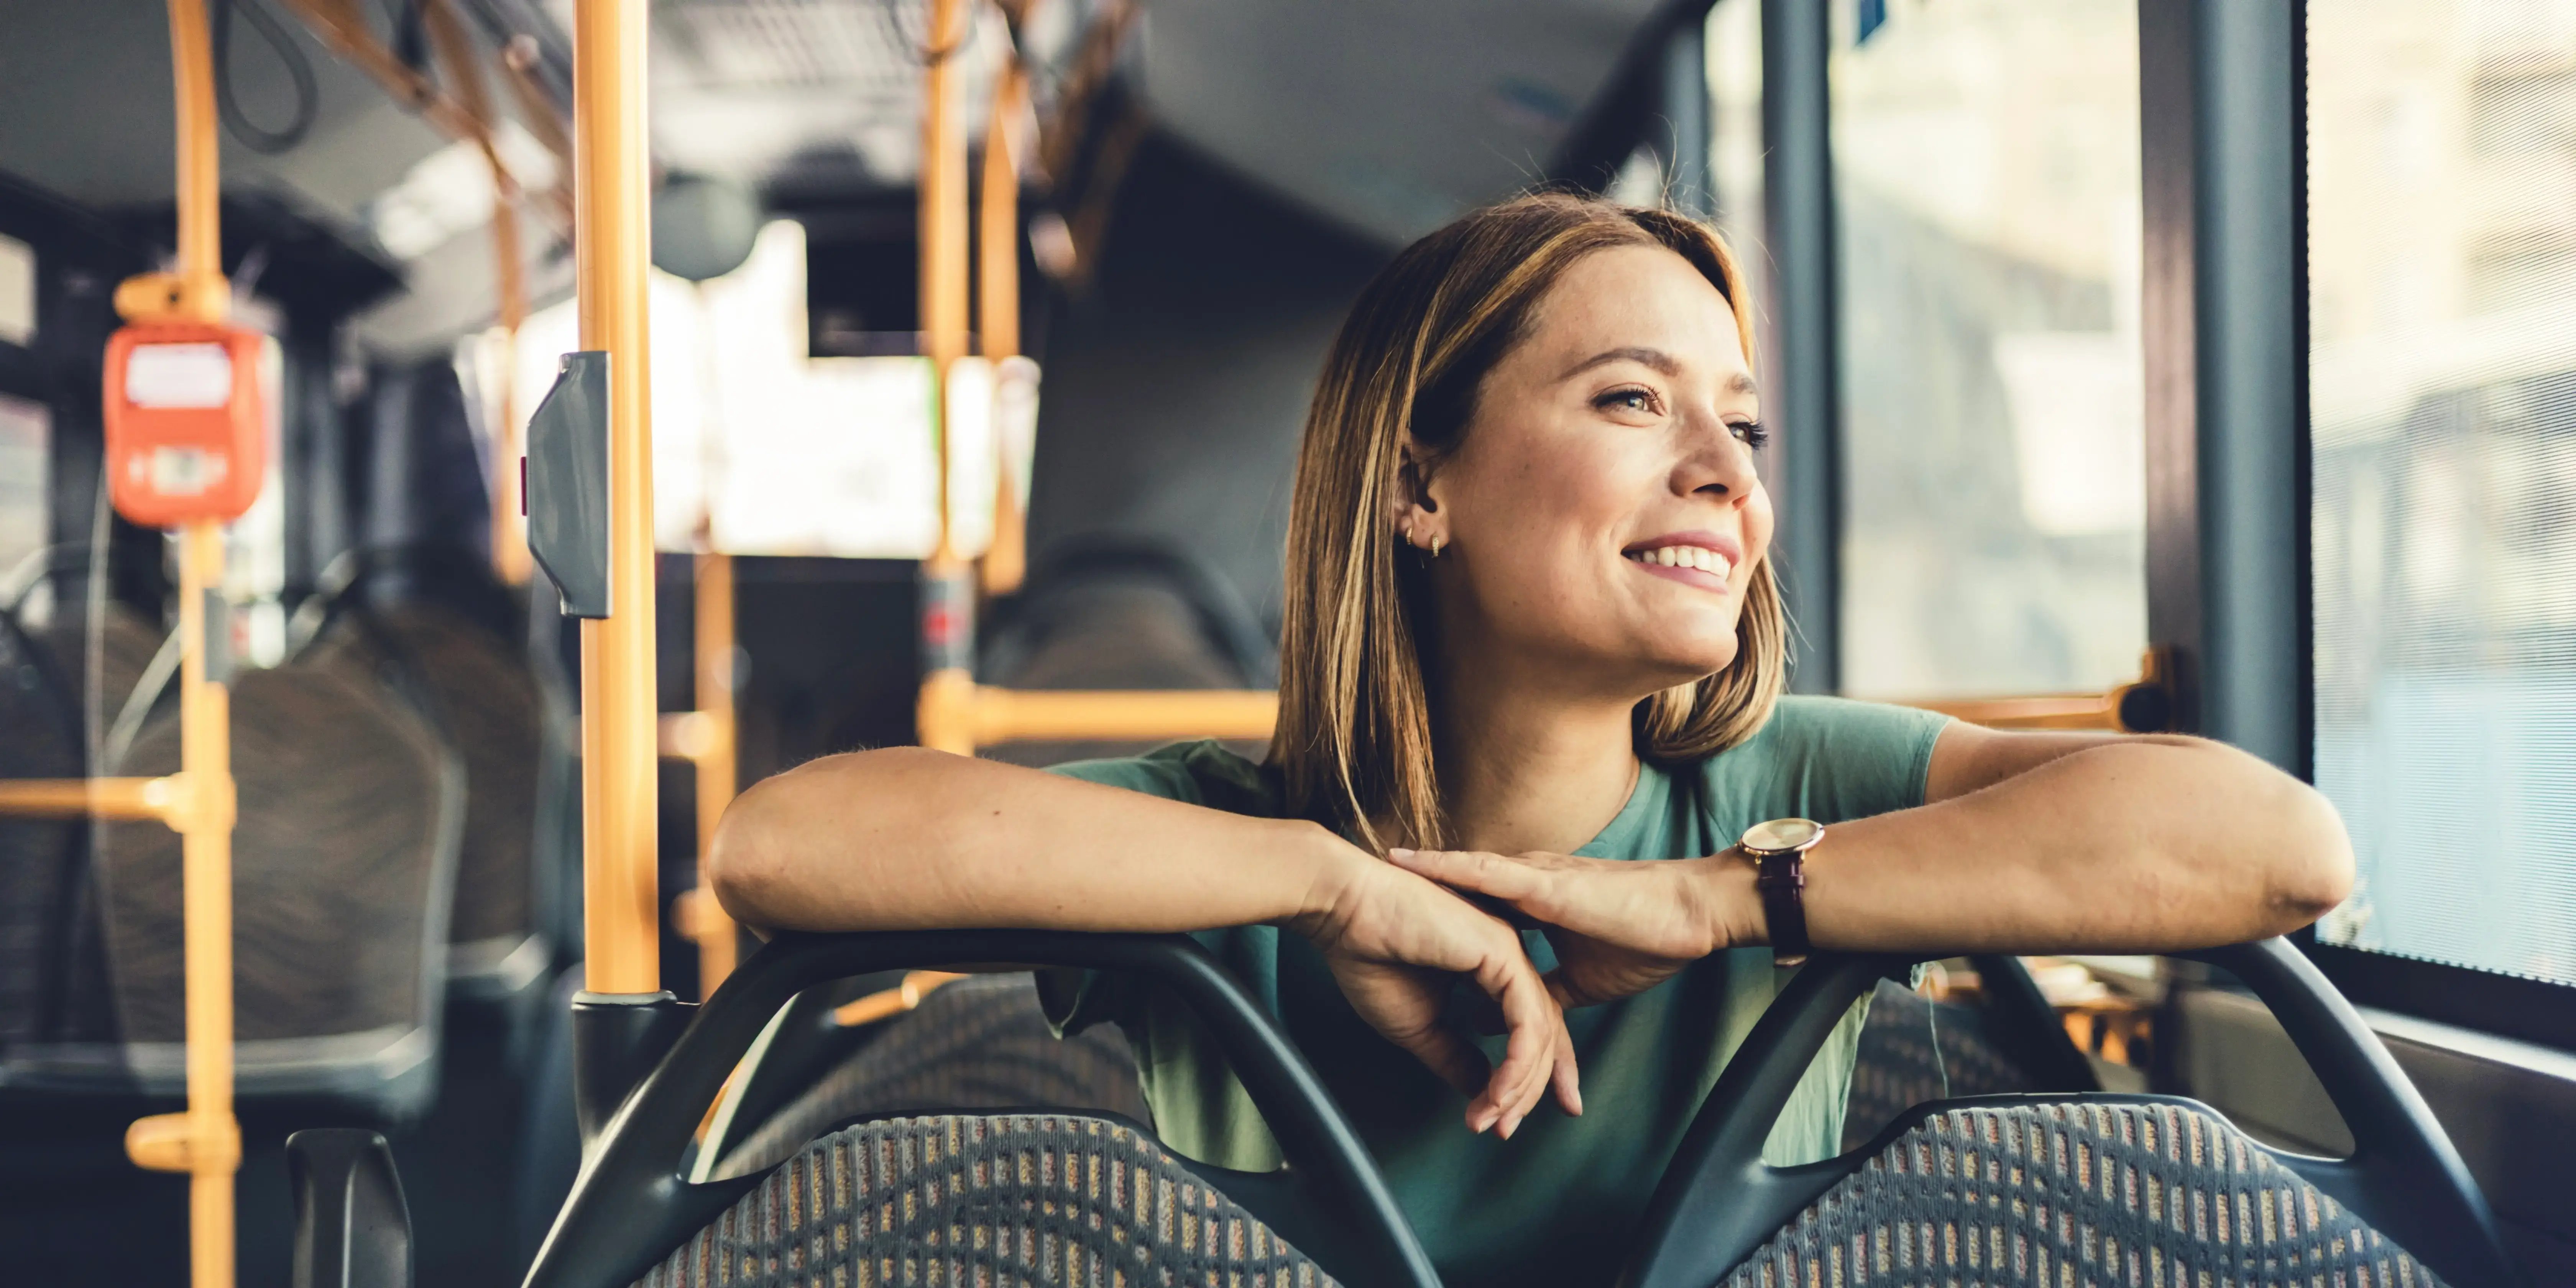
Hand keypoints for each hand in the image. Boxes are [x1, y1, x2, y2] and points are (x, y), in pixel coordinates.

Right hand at [1289, 849, 1581, 1136]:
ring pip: (1541, 1033)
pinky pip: (1527, 1022)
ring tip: (1493, 1119)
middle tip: (1506, 1131)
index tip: (1506, 1123)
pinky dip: (1516, 1065)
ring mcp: (1509, 953)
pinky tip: (1497, 1094)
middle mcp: (1508, 959)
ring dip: (1520, 1086)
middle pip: (1544, 1036)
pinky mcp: (1502, 953)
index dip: (1523, 1080)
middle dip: (1532, 1091)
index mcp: (1490, 970)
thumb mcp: (1416, 1025)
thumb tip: (1480, 1090)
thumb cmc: (1370, 957)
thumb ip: (1452, 1055)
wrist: (1343, 911)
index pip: (1526, 1031)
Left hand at [1387, 848, 1752, 1008]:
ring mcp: (1535, 878)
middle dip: (1420, 883)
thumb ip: (1533, 992)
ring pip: (1464, 870)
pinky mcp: (1545, 884)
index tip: (1395, 900)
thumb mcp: (1576, 981)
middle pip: (1461, 881)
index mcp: (1535, 902)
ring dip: (1424, 871)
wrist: (1690, 915)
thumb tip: (1494, 1018)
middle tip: (1373, 876)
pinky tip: (1415, 863)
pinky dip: (1447, 867)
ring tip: (1381, 863)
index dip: (1436, 898)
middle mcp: (1528, 882)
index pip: (1474, 898)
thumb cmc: (1644, 941)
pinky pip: (1486, 872)